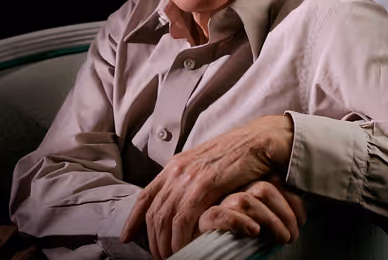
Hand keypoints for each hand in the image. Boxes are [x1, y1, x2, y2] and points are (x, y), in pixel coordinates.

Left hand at [119, 115, 293, 259]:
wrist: (260, 139)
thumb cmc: (239, 154)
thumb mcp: (207, 166)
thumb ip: (192, 181)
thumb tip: (183, 203)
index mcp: (175, 165)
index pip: (145, 197)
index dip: (133, 221)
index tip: (127, 237)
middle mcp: (177, 170)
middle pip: (154, 214)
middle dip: (154, 241)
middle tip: (162, 257)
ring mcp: (190, 176)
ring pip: (167, 219)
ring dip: (168, 244)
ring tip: (175, 258)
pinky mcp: (205, 183)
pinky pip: (185, 218)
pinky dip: (183, 237)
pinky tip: (188, 247)